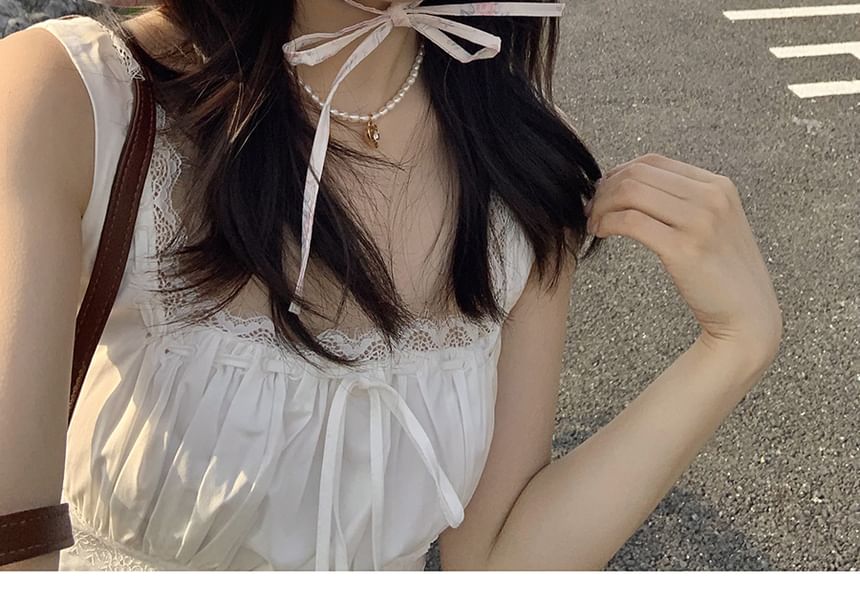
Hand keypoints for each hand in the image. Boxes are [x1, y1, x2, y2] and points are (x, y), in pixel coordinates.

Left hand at [585, 153, 782, 359]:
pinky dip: (607, 223)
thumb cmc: (722, 275)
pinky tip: (601, 233)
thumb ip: (684, 203)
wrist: (748, 315)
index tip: (604, 193)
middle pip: (638, 174)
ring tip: (594, 224)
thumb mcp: (713, 225)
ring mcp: (700, 221)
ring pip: (631, 192)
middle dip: (605, 189)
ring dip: (601, 206)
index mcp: (718, 186)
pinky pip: (631, 222)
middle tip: (591, 210)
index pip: (654, 161)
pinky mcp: (683, 248)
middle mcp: (711, 196)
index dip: (619, 173)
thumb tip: (635, 188)